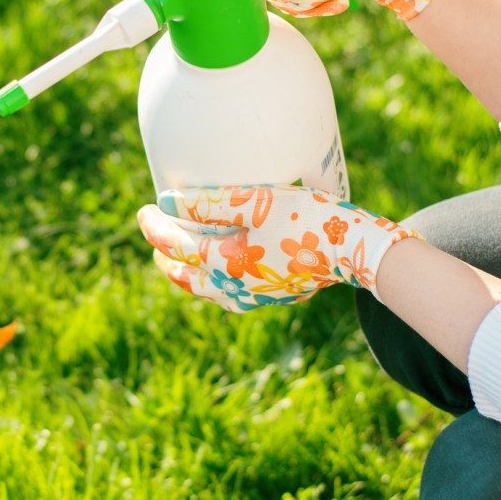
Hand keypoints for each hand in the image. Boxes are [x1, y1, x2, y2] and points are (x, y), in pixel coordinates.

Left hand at [137, 185, 418, 310]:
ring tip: (179, 257)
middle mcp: (234, 288)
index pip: (174, 246)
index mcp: (223, 264)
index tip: (145, 209)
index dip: (154, 227)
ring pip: (206, 290)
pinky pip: (230, 295)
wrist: (355, 249)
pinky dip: (214, 282)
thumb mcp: (254, 201)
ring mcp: (255, 297)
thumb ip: (207, 202)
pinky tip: (221, 272)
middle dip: (165, 255)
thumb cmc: (305, 218)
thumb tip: (166, 202)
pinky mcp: (274, 296)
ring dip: (188, 273)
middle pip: (185, 276)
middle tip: (157, 234)